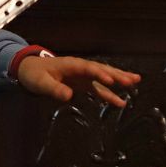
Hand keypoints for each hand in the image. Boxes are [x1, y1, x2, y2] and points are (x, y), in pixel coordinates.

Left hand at [16, 55, 140, 107]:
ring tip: (136, 81)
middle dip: (117, 74)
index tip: (111, 81)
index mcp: (71, 65)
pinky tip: (120, 101)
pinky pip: (99, 87)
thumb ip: (54, 89)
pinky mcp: (83, 83)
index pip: (89, 69)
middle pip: (101, 69)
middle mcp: (80, 68)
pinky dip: (110, 93)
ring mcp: (83, 75)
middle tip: (133, 79)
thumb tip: (68, 96)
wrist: (29, 69)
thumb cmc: (34, 74)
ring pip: (104, 76)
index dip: (100, 74)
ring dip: (119, 79)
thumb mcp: (40, 83)